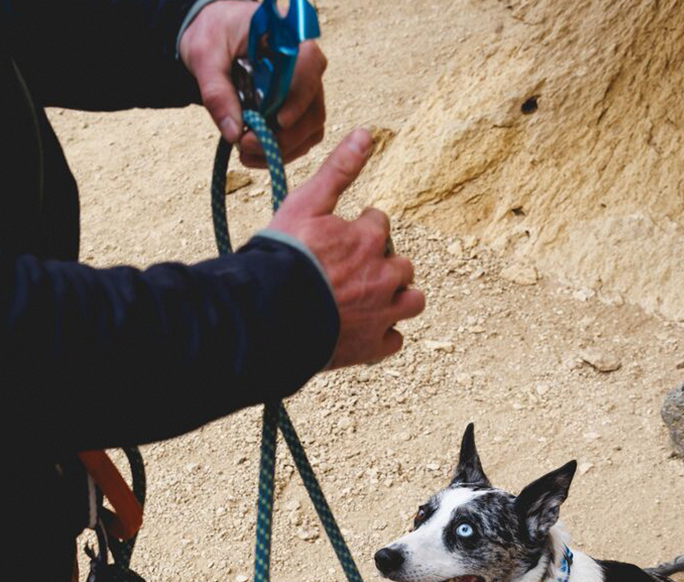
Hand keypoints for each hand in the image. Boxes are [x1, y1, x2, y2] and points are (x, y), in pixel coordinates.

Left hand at [179, 0, 325, 167]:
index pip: (309, 69)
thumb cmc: (215, 35)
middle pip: (312, 112)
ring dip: (281, 150)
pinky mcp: (300, 114)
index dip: (299, 98)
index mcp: (289, 41)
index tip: (279, 121)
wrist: (217, 40)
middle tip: (246, 145)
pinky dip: (279, 152)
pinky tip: (254, 154)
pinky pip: (300, 140)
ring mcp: (307, 95)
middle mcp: (308, 70)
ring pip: (309, 132)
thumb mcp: (205, 56)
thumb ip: (216, 91)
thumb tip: (233, 133)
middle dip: (283, 137)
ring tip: (246, 153)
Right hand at [270, 129, 424, 367]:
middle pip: (402, 264)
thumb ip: (339, 169)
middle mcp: (384, 275)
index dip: (359, 231)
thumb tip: (367, 132)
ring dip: (397, 298)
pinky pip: (395, 340)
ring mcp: (383, 313)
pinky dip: (382, 336)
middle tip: (351, 273)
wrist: (271, 311)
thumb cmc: (284, 255)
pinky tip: (362, 329)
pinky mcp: (374, 347)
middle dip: (384, 264)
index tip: (339, 240)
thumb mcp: (307, 203)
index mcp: (369, 238)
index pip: (380, 224)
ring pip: (412, 301)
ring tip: (368, 299)